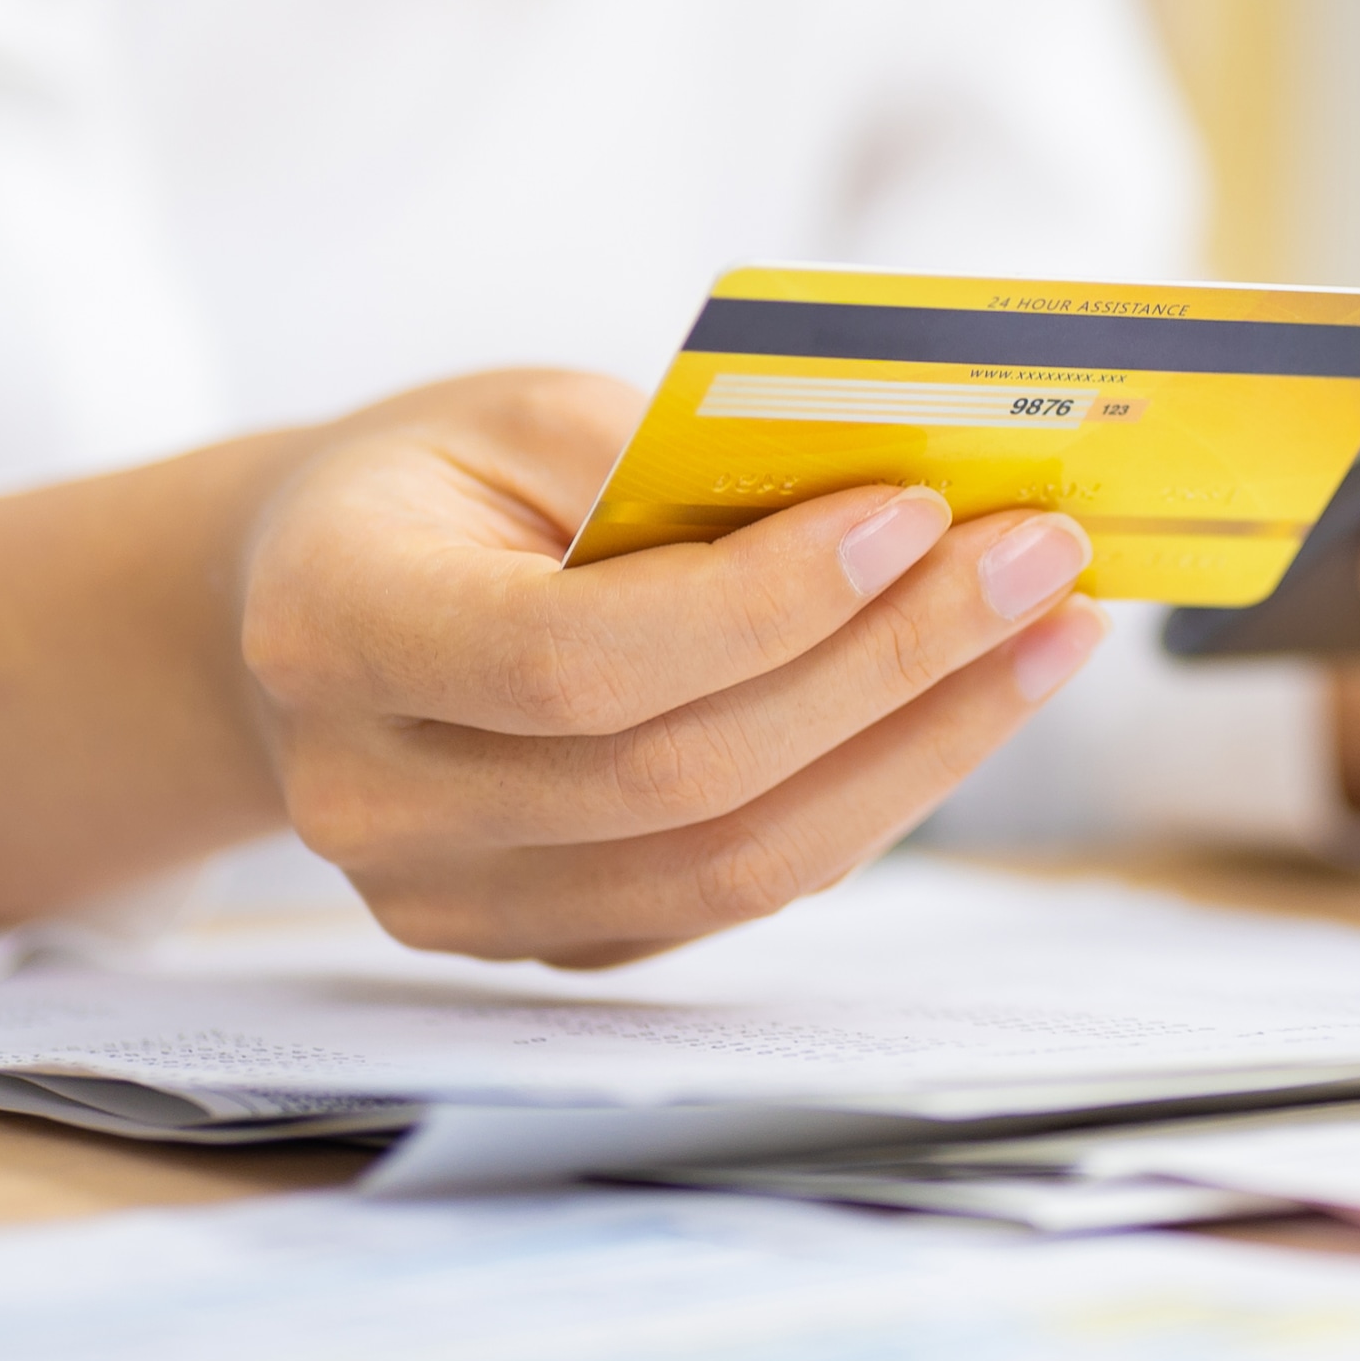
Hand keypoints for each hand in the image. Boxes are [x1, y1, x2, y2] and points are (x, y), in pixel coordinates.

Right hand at [238, 374, 1106, 963]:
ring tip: (1049, 633)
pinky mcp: (540, 947)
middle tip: (1042, 561)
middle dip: (894, 663)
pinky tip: (966, 702)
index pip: (571, 659)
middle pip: (676, 777)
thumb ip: (676, 463)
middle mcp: (371, 797)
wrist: (310, 612)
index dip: (762, 602)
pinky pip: (738, 893)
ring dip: (923, 747)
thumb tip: (904, 515)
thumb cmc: (439, 485)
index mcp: (336, 628)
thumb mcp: (524, 413)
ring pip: (732, 865)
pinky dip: (875, 794)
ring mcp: (449, 902)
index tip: (914, 513)